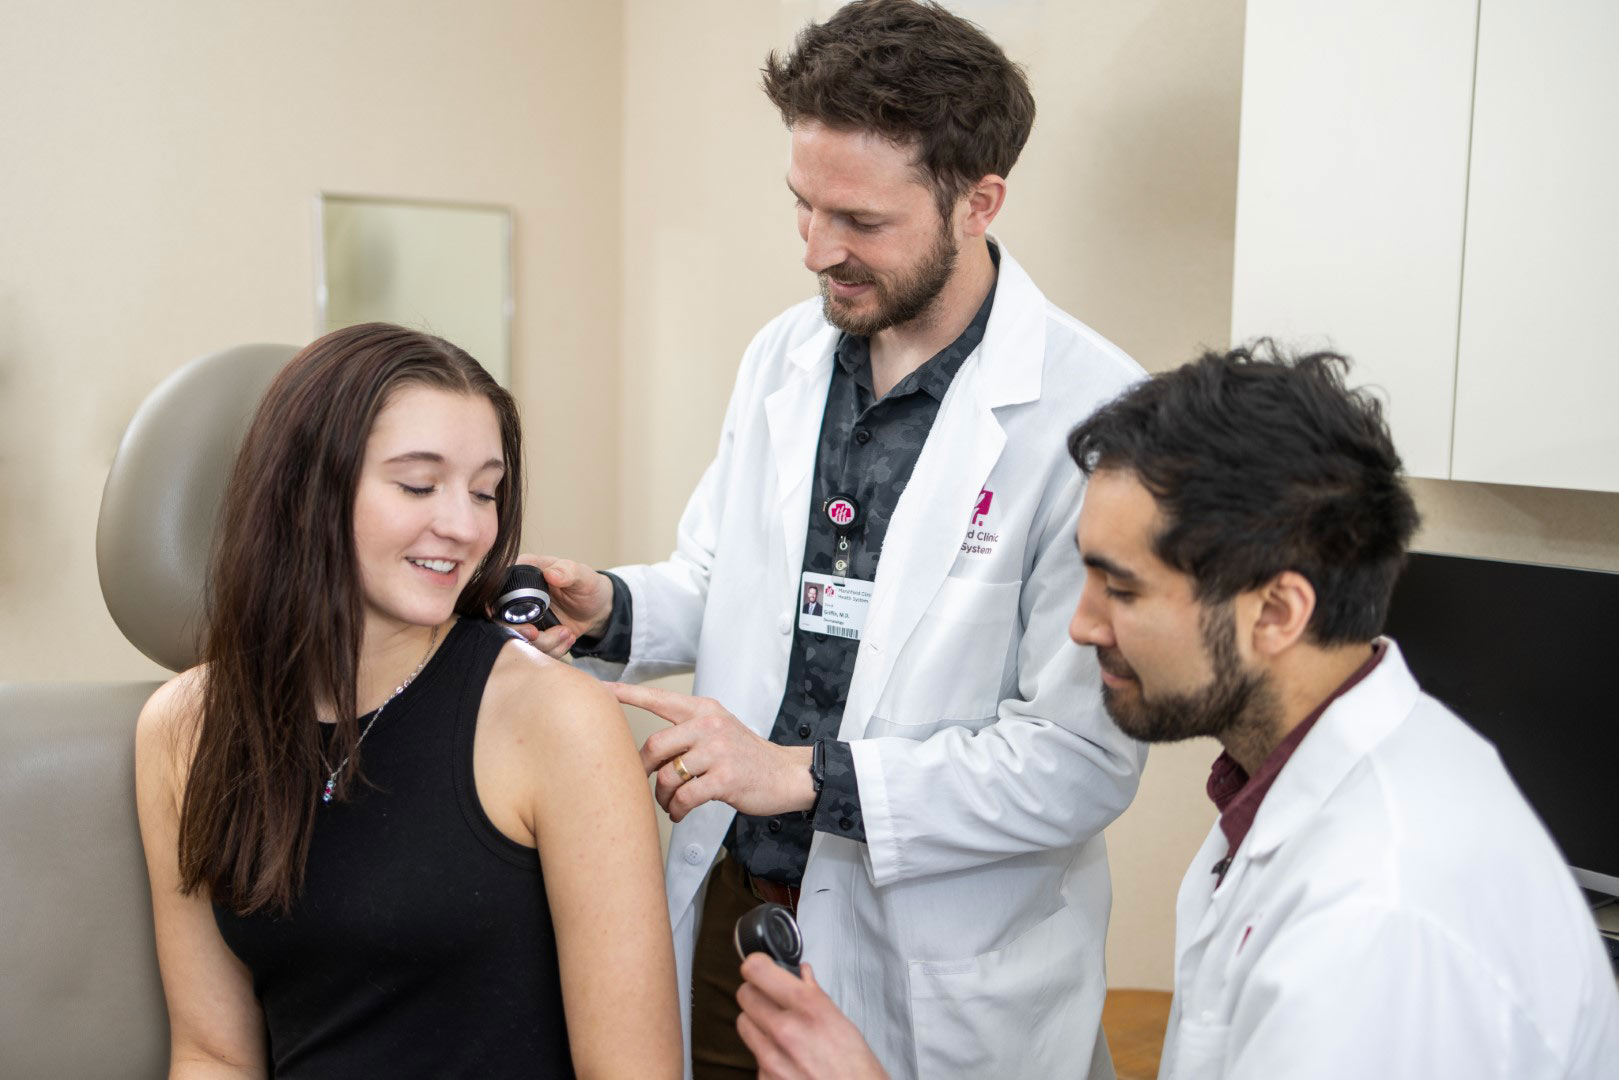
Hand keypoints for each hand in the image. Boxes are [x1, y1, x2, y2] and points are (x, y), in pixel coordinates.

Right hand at [506, 554, 614, 657]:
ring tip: (566, 633)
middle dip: (522, 632)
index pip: (499, 587)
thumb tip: (551, 573)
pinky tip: (566, 638)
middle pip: (502, 619)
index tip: (521, 621)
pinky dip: (552, 649)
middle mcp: (518, 595)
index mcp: (524, 571)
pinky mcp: (532, 634)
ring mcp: (523, 617)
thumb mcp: (582, 576)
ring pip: (518, 638)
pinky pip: (533, 649)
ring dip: (544, 642)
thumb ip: (567, 572)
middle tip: (538, 634)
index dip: (501, 607)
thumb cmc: (588, 586)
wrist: (596, 609)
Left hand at [610, 683, 814, 822]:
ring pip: (668, 775)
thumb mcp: (718, 730)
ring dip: (662, 797)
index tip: (602, 689)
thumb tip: (647, 751)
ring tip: (670, 804)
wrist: (785, 774)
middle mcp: (709, 724)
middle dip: (642, 770)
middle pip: (654, 745)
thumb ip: (686, 731)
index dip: (627, 694)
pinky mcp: (726, 778)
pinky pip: (685, 797)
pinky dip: (677, 810)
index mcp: (704, 709)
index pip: (659, 699)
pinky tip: (681, 812)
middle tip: (644, 783)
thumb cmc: (745, 757)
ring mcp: (718, 750)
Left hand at [736, 958, 887, 1079]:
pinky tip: (784, 1057)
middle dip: (756, 994)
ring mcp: (771, 1058)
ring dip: (756, 1023)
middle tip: (770, 999)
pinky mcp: (764, 1078)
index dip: (756, 966)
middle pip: (745, 994)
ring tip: (777, 1030)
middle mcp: (785, 1030)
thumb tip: (801, 974)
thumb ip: (814, 994)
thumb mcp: (841, 1022)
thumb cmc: (855, 1067)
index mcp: (807, 1007)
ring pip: (743, 1023)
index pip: (757, 970)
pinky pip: (753, 1055)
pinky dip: (765, 1053)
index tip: (759, 968)